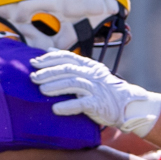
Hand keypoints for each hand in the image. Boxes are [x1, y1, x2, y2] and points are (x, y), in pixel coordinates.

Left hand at [30, 51, 160, 135]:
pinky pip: (82, 104)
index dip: (50, 58)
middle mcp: (92, 75)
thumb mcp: (89, 72)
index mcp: (89, 66)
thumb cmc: (103, 89)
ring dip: (55, 86)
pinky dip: (68, 106)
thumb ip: (71, 63)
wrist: (127, 105)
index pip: (68, 58)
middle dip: (48, 73)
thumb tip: (48, 50)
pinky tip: (55, 109)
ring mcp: (96, 89)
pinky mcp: (98, 104)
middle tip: (33, 77)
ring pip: (73, 84)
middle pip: (68, 70)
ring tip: (41, 90)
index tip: (35, 62)